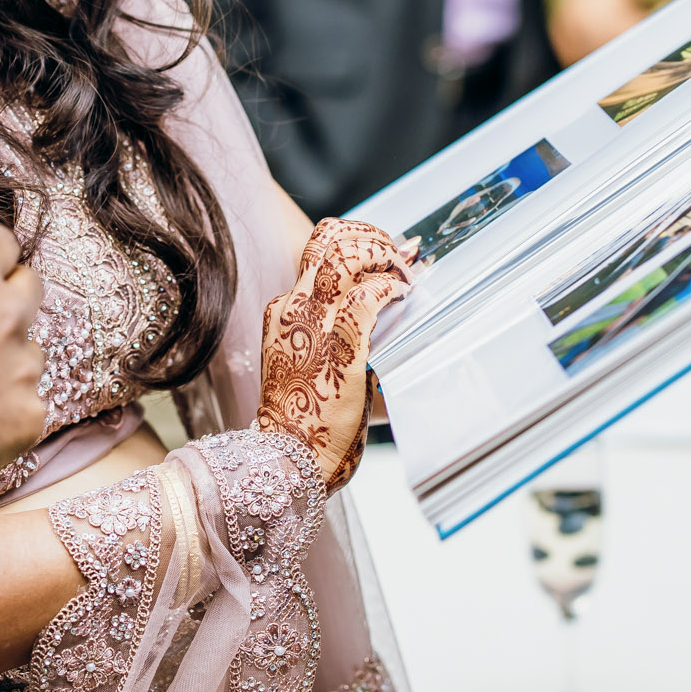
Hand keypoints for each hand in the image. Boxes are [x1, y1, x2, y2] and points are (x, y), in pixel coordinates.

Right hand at [253, 218, 414, 493]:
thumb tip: (385, 320)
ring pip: (347, 255)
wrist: (290, 454)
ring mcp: (315, 320)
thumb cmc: (306, 421)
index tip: (381, 247)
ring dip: (385, 255)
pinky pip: (372, 293)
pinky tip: (406, 293)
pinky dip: (394, 286)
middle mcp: (295, 307)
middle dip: (370, 237)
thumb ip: (340, 339)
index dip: (352, 241)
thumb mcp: (312, 367)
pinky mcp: (342, 339)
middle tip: (398, 252)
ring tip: (406, 271)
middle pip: (328, 241)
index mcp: (285, 312)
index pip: (315, 254)